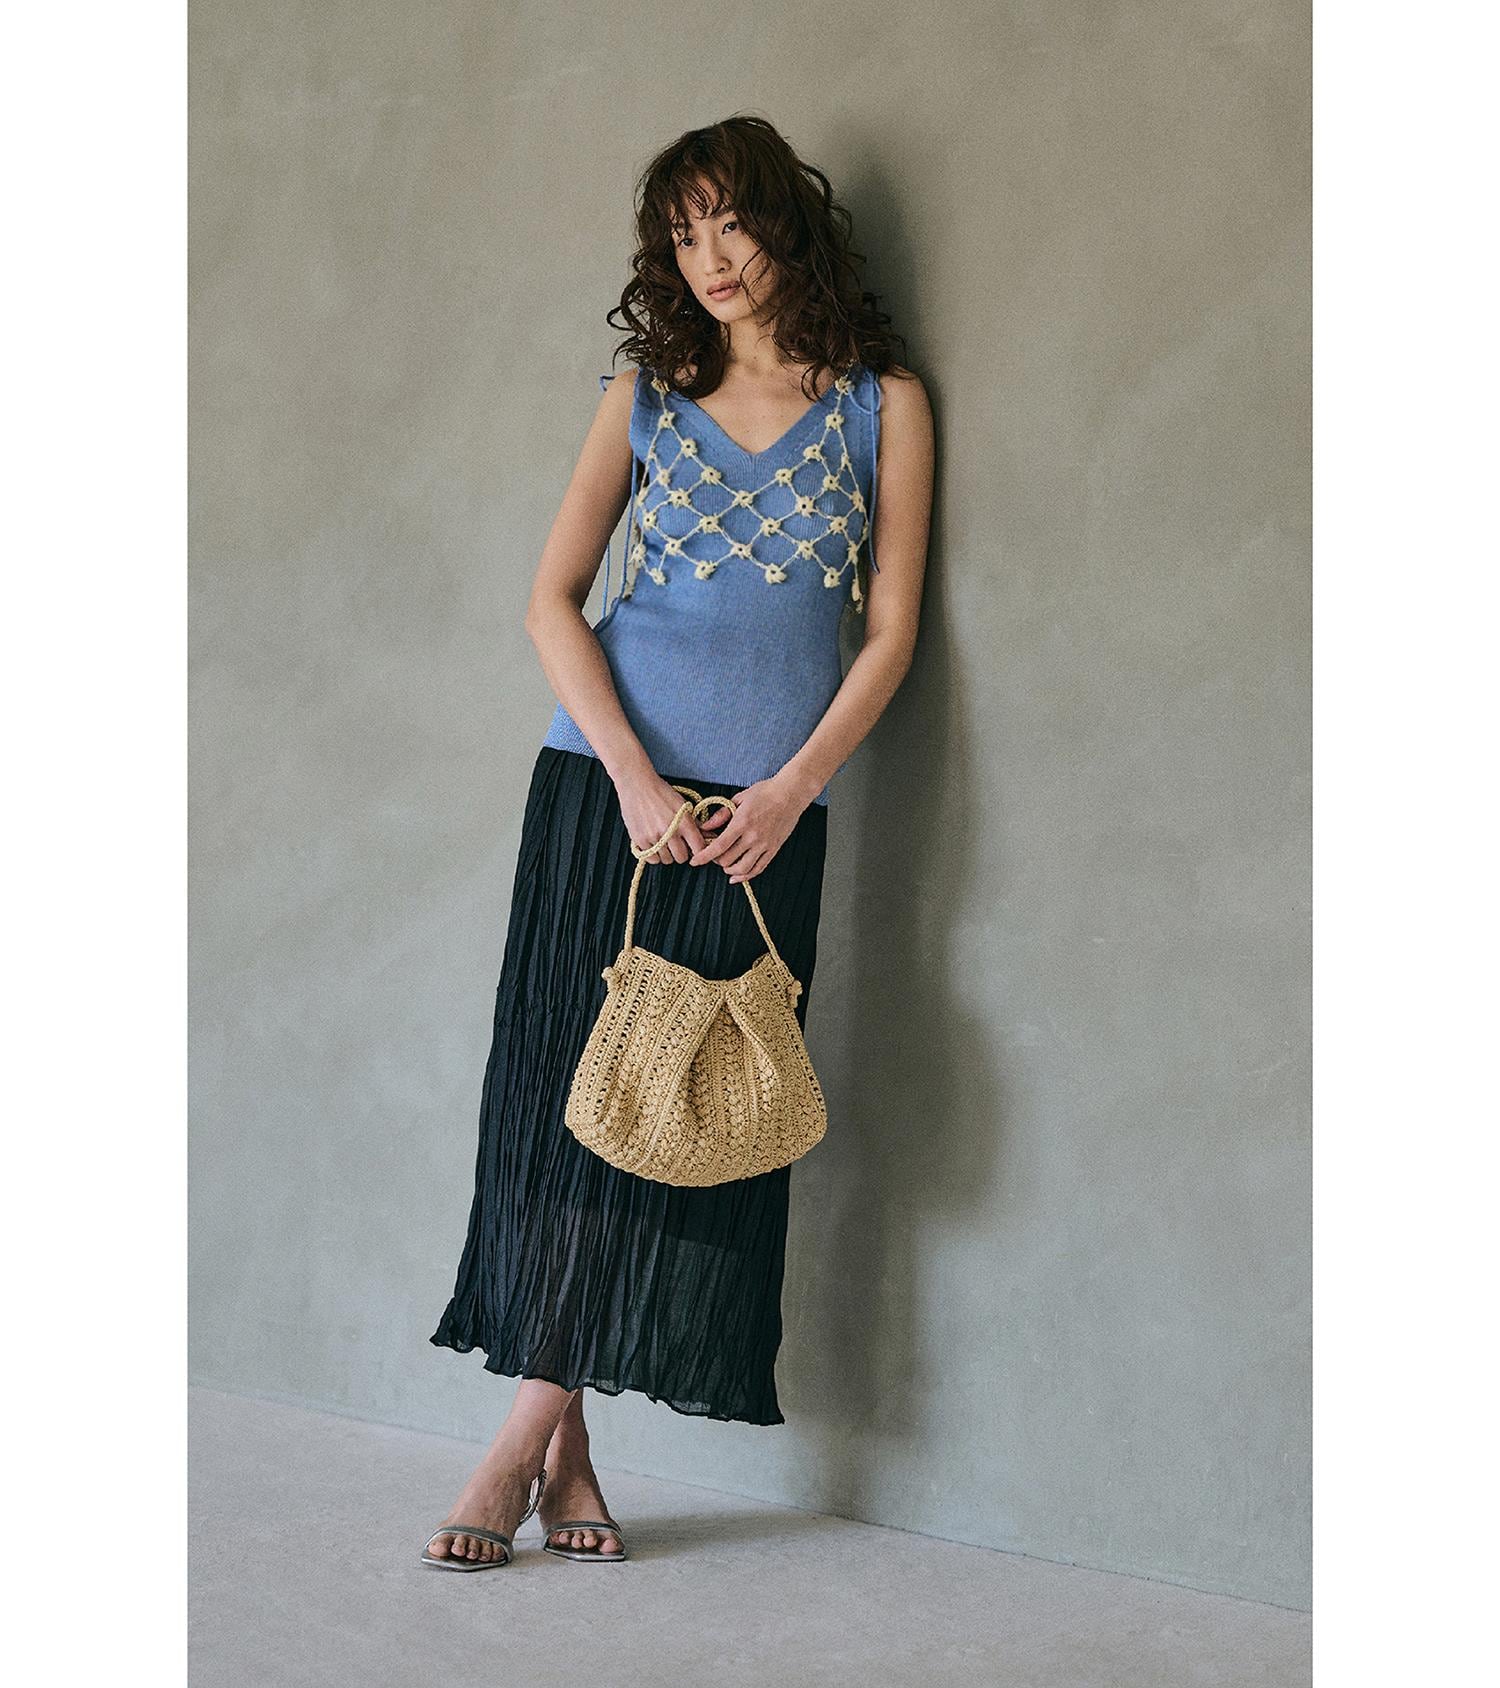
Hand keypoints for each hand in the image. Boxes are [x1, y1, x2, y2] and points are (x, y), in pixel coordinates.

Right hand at [615, 770, 712, 865]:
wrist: (637, 784)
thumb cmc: (661, 792)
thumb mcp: (682, 804)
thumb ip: (693, 823)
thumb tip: (705, 837)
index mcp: (684, 822)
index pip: (698, 849)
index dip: (698, 851)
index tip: (693, 849)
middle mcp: (670, 831)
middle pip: (682, 858)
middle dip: (681, 853)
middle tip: (677, 844)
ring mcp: (654, 837)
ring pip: (666, 860)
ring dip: (667, 854)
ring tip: (663, 842)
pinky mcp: (640, 840)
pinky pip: (652, 859)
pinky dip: (654, 855)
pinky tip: (654, 844)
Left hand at [689, 773, 806, 883]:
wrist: (791, 793)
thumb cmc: (765, 792)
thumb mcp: (739, 798)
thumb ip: (721, 814)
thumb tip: (705, 827)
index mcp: (742, 822)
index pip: (719, 846)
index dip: (704, 856)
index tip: (694, 861)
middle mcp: (753, 836)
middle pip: (728, 860)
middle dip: (716, 860)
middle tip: (713, 854)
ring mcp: (765, 844)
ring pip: (743, 868)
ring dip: (729, 870)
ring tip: (725, 865)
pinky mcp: (774, 849)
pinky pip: (759, 868)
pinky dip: (746, 876)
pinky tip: (737, 877)